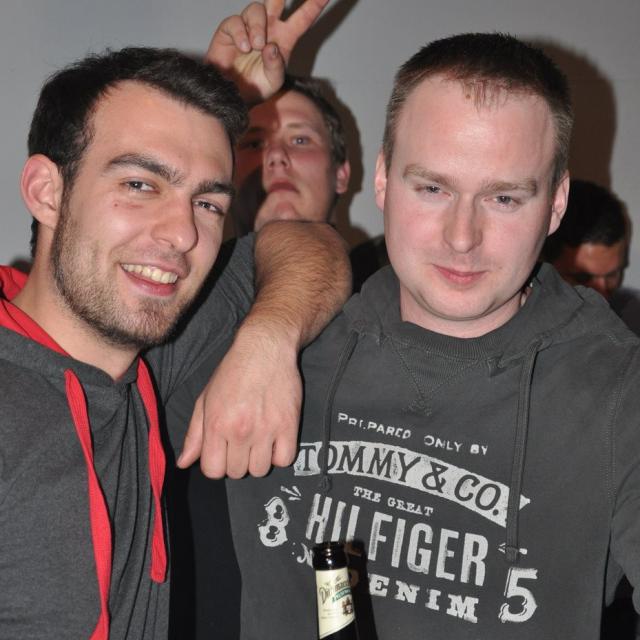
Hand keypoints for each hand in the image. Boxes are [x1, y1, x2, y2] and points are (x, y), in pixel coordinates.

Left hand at [177, 324, 301, 477]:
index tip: (223, 451)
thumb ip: (194, 434)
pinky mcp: (289, 425)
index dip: (217, 464)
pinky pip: (285, 460)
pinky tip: (275, 439)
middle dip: (237, 460)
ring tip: (259, 440)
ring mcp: (266, 429)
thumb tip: (183, 463)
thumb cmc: (233, 371)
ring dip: (259, 459)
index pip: (213, 471)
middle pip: (237, 472)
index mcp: (217, 424)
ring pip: (260, 470)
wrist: (266, 348)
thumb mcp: (206, 399)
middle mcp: (240, 430)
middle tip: (242, 441)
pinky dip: (280, 454)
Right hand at [205, 0, 328, 103]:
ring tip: (255, 46)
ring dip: (258, 27)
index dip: (315, 4)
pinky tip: (244, 48)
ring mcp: (249, 27)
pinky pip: (236, 21)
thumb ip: (276, 67)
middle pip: (276, 0)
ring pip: (256, 9)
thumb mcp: (273, 82)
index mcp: (285, 39)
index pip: (303, 18)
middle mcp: (268, 28)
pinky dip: (240, 34)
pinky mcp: (230, 30)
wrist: (232, 95)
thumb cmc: (256, 88)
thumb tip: (271, 47)